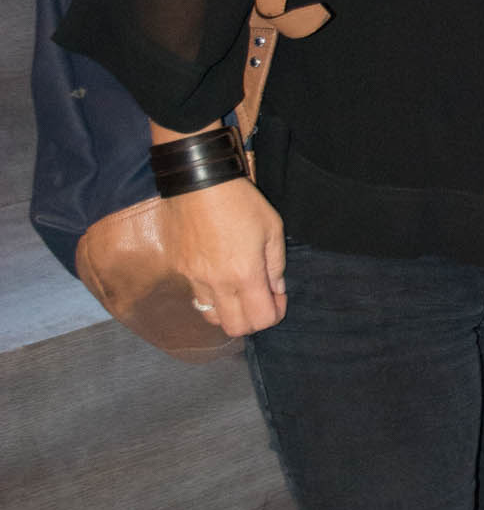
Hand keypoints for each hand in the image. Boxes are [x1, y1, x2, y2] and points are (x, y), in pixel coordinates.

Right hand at [160, 177, 288, 335]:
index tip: (277, 297)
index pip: (261, 319)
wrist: (198, 181)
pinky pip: (196, 296)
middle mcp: (217, 283)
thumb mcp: (272, 228)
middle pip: (235, 328)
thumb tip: (276, 288)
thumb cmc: (240, 201)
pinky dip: (211, 296)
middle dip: (252, 321)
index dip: (275, 314)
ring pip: (211, 317)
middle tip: (260, 300)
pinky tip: (219, 278)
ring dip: (229, 311)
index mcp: (245, 273)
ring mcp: (194, 278)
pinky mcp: (180, 269)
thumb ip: (276, 264)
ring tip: (238, 291)